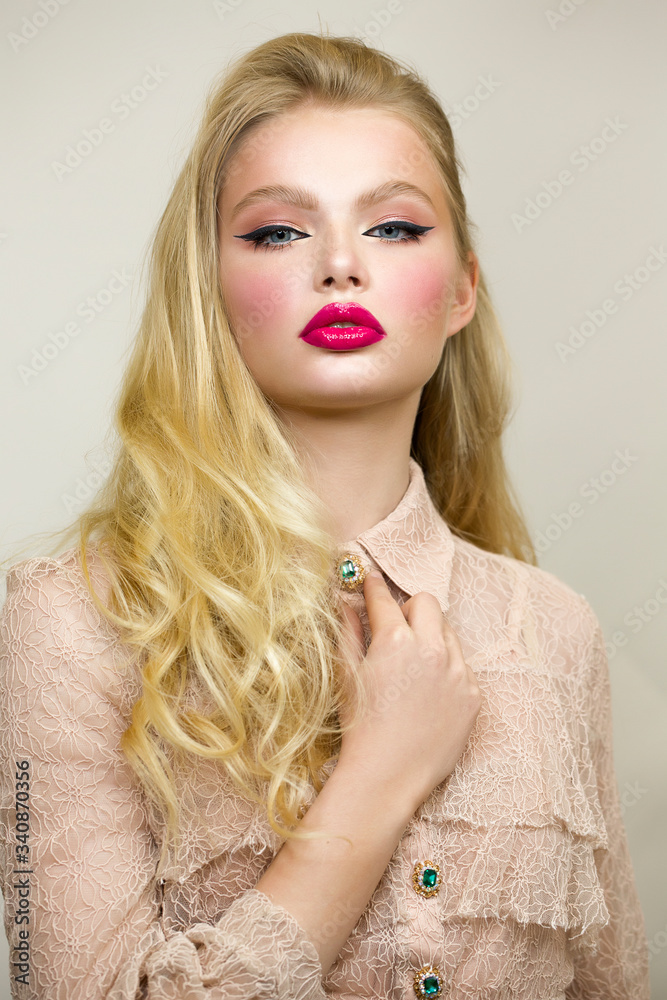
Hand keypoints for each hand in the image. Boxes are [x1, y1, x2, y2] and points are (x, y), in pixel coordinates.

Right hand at [335, 571, 482, 809]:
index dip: (374, 587)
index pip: (385, 599)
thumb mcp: (347, 676)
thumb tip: (345, 602)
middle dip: (409, 609)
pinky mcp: (473, 696)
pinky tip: (427, 695)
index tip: (371, 579)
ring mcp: (458, 673)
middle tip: (395, 628)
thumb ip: (348, 632)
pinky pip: (461, 667)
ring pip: (448, 633)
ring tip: (412, 668)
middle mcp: (432, 650)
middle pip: (427, 603)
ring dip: (431, 638)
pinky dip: (446, 671)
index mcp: (396, 640)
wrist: (387, 777)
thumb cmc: (360, 728)